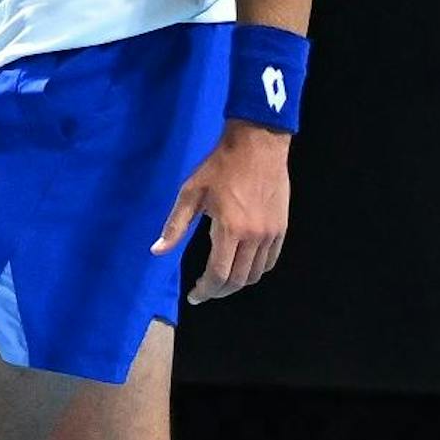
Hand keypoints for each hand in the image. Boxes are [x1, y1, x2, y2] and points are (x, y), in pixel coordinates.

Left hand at [153, 123, 290, 302]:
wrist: (258, 144)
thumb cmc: (220, 166)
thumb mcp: (191, 193)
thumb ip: (175, 225)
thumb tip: (157, 251)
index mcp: (230, 230)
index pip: (218, 275)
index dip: (205, 290)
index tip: (194, 295)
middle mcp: (254, 237)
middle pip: (238, 280)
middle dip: (219, 291)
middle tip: (205, 291)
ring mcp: (271, 234)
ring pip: (256, 273)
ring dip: (238, 283)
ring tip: (222, 281)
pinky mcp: (281, 228)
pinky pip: (270, 260)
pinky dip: (256, 270)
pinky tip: (243, 266)